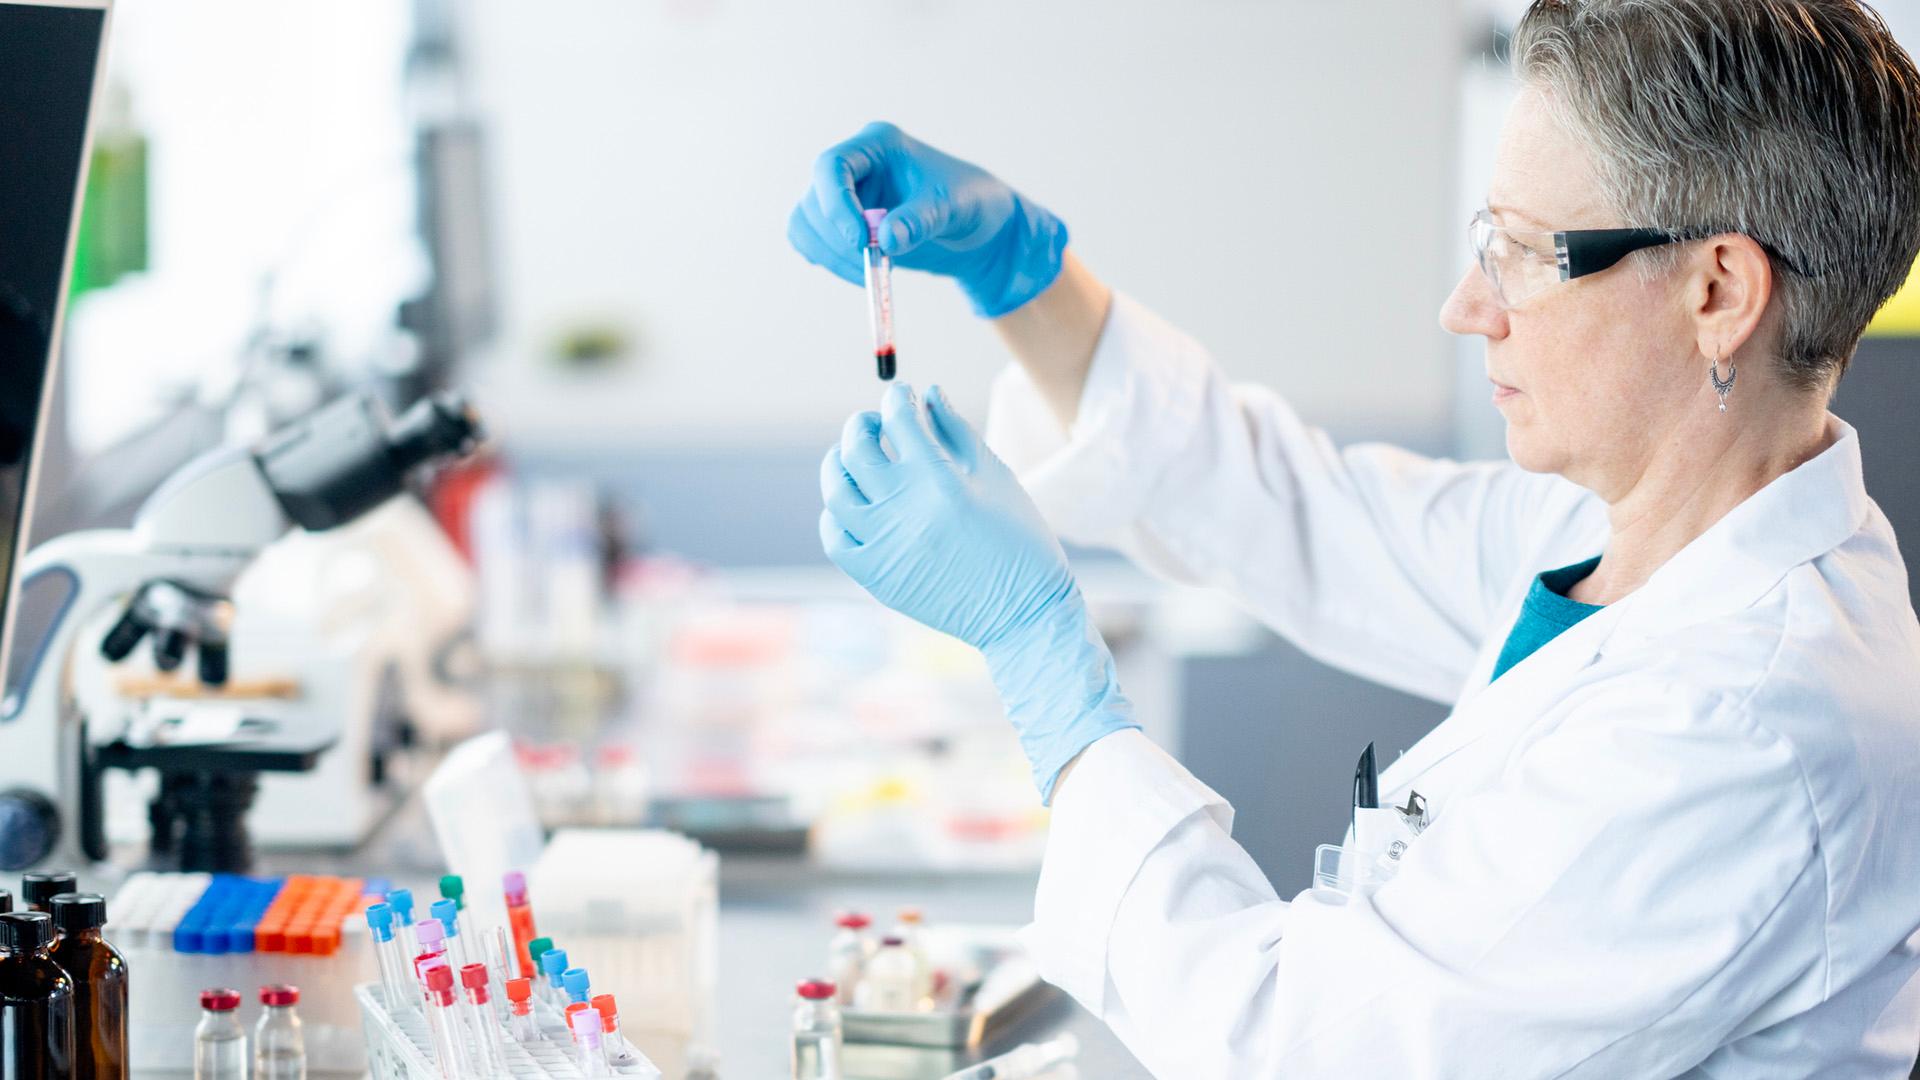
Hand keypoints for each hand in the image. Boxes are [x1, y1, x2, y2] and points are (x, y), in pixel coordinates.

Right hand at [788, 122, 1070, 317]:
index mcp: (878, 144)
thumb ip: (921, 220)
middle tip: (873, 265)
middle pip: (814, 199)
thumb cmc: (969, 202)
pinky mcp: (839, 222)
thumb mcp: (953, 208)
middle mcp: (854, 165)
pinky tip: (860, 272)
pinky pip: (810, 240)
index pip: (832, 166)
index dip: (837, 205)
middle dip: (838, 240)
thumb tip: (887, 240)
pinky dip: (828, 261)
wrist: (975, 224)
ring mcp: (843, 193)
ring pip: (805, 222)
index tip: (862, 242)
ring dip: (831, 255)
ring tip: (872, 272)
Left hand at [818, 383, 1136, 799]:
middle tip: (874, 422)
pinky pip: (835, 536)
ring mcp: (883, 545)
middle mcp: (904, 510)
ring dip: (839, 461)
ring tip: (853, 456)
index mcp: (939, 481)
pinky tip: (852, 503)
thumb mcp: (996, 478)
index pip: (898, 420)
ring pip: (837, 489)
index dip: (897, 398)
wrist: (1022, 614)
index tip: (901, 395)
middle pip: (858, 449)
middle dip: (863, 425)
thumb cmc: (1018, 540)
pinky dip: (835, 512)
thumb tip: (927, 394)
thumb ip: (957, 432)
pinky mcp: (875, 576)